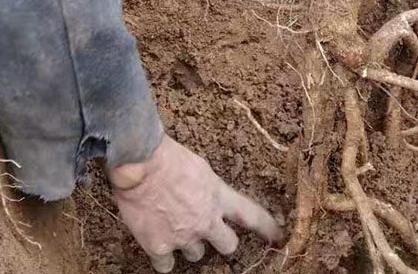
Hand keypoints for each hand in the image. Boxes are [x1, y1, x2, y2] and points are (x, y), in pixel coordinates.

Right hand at [108, 135, 282, 271]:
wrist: (139, 162)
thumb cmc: (166, 154)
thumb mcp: (198, 166)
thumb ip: (206, 186)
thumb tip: (204, 193)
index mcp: (218, 195)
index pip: (251, 215)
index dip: (267, 228)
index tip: (278, 236)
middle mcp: (205, 220)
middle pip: (228, 245)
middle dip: (220, 240)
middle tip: (207, 230)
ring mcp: (183, 237)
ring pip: (196, 255)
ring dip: (188, 244)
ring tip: (173, 225)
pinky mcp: (160, 247)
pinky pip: (166, 266)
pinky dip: (163, 256)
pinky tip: (157, 242)